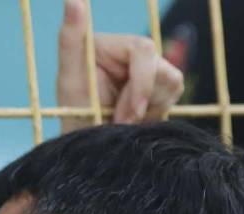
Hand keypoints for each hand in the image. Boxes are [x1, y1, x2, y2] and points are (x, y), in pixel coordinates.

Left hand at [57, 0, 184, 133]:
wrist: (89, 146)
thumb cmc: (75, 114)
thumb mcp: (69, 78)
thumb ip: (70, 38)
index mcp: (112, 43)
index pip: (144, 50)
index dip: (142, 82)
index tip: (132, 114)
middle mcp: (132, 50)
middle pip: (162, 68)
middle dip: (143, 101)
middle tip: (121, 123)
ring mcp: (149, 67)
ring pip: (171, 82)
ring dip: (149, 109)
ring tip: (122, 121)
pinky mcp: (161, 84)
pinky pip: (174, 94)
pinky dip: (155, 112)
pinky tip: (136, 119)